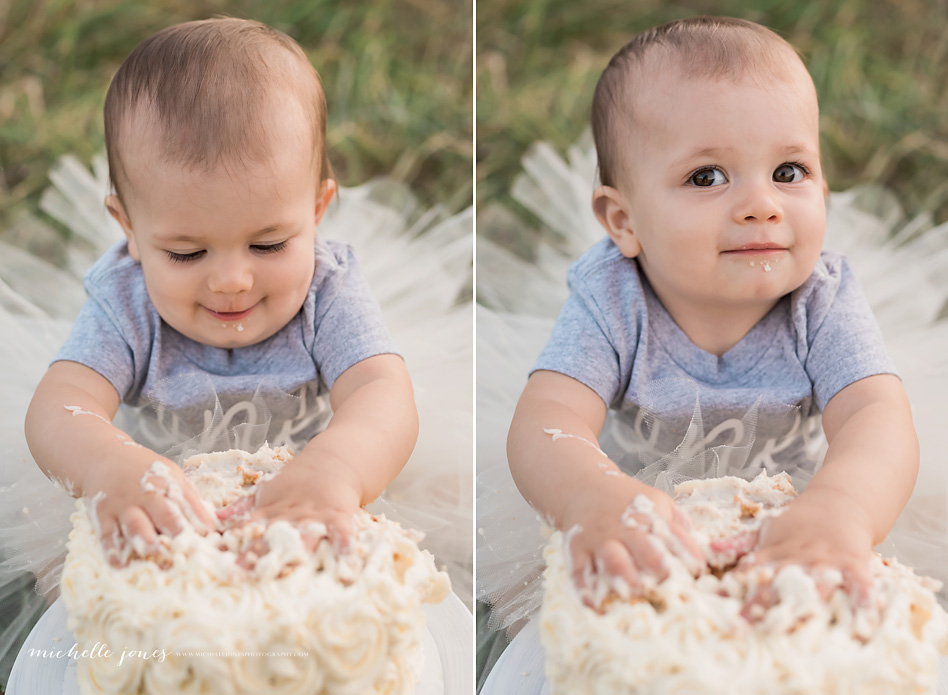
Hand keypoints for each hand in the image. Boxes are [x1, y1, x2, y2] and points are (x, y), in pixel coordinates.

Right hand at [82, 456, 216, 567]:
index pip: (188, 503)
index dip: (201, 521)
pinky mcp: (102, 515)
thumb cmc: (144, 471)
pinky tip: (120, 564)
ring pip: (136, 526)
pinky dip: (113, 551)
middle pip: (164, 514)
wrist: (103, 458)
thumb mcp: (171, 475)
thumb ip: (189, 498)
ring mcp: (123, 505)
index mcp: (167, 483)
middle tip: (188, 549)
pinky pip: (108, 535)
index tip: (213, 537)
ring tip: (158, 558)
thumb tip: (212, 524)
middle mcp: (146, 494)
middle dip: (177, 532)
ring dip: (147, 543)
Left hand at [217, 454, 362, 566]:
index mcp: (270, 510)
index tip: (219, 563)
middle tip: (241, 575)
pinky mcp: (338, 517)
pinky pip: (342, 536)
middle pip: (271, 536)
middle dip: (257, 555)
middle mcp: (290, 514)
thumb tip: (215, 521)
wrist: (334, 461)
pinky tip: (345, 571)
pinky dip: (344, 551)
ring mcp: (315, 515)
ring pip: (303, 536)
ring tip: (286, 574)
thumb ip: (242, 507)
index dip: (233, 545)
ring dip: (294, 554)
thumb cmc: (298, 481)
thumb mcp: (267, 490)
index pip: (247, 528)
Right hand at [562, 474, 703, 605]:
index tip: (698, 569)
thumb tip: (707, 553)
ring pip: (611, 558)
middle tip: (666, 580)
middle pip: (643, 546)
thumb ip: (680, 526)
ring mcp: (600, 539)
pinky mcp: (577, 549)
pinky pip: (579, 570)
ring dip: (622, 574)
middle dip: (656, 563)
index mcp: (649, 518)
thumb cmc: (627, 501)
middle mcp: (625, 529)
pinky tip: (594, 603)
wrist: (583, 487)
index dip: (687, 553)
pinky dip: (585, 588)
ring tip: (630, 590)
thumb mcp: (658, 502)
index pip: (673, 535)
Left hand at [731, 486, 873, 618]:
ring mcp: (826, 562)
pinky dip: (862, 606)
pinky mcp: (854, 565)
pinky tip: (862, 628)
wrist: (839, 504)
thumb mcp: (766, 530)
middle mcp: (797, 559)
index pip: (751, 571)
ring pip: (814, 585)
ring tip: (795, 626)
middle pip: (778, 582)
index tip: (719, 604)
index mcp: (774, 552)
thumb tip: (710, 551)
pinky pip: (859, 589)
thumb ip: (739, 544)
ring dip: (805, 604)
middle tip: (747, 624)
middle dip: (762, 602)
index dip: (736, 587)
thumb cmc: (799, 523)